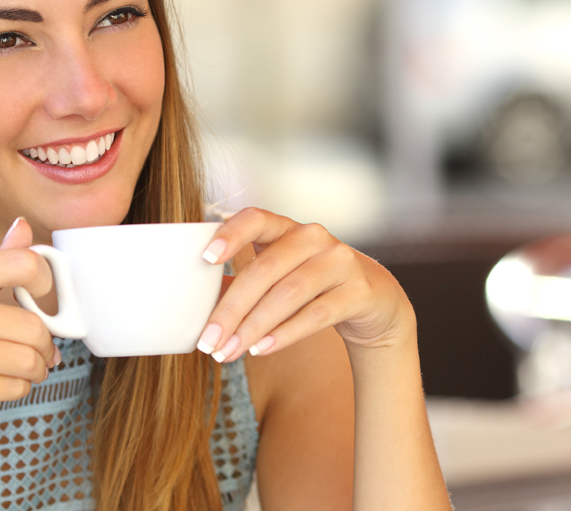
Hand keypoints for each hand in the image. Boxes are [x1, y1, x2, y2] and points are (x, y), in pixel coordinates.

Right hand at [0, 218, 59, 450]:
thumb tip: (24, 227)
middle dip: (45, 345)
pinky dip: (17, 389)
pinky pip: (16, 387)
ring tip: (21, 369)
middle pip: (34, 325)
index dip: (46, 283)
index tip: (43, 299)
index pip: (23, 264)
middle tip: (39, 351)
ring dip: (35, 370)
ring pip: (29, 359)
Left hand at [195, 208, 412, 361]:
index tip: (206, 258)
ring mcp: (339, 262)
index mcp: (287, 228)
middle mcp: (314, 238)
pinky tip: (262, 350)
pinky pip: (316, 314)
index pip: (256, 218)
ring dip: (254, 327)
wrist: (374, 300)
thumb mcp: (280, 278)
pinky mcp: (358, 291)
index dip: (231, 234)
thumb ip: (243, 284)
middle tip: (208, 341)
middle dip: (232, 309)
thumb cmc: (313, 288)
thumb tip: (196, 307)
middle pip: (265, 269)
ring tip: (229, 351)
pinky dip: (285, 334)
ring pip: (289, 293)